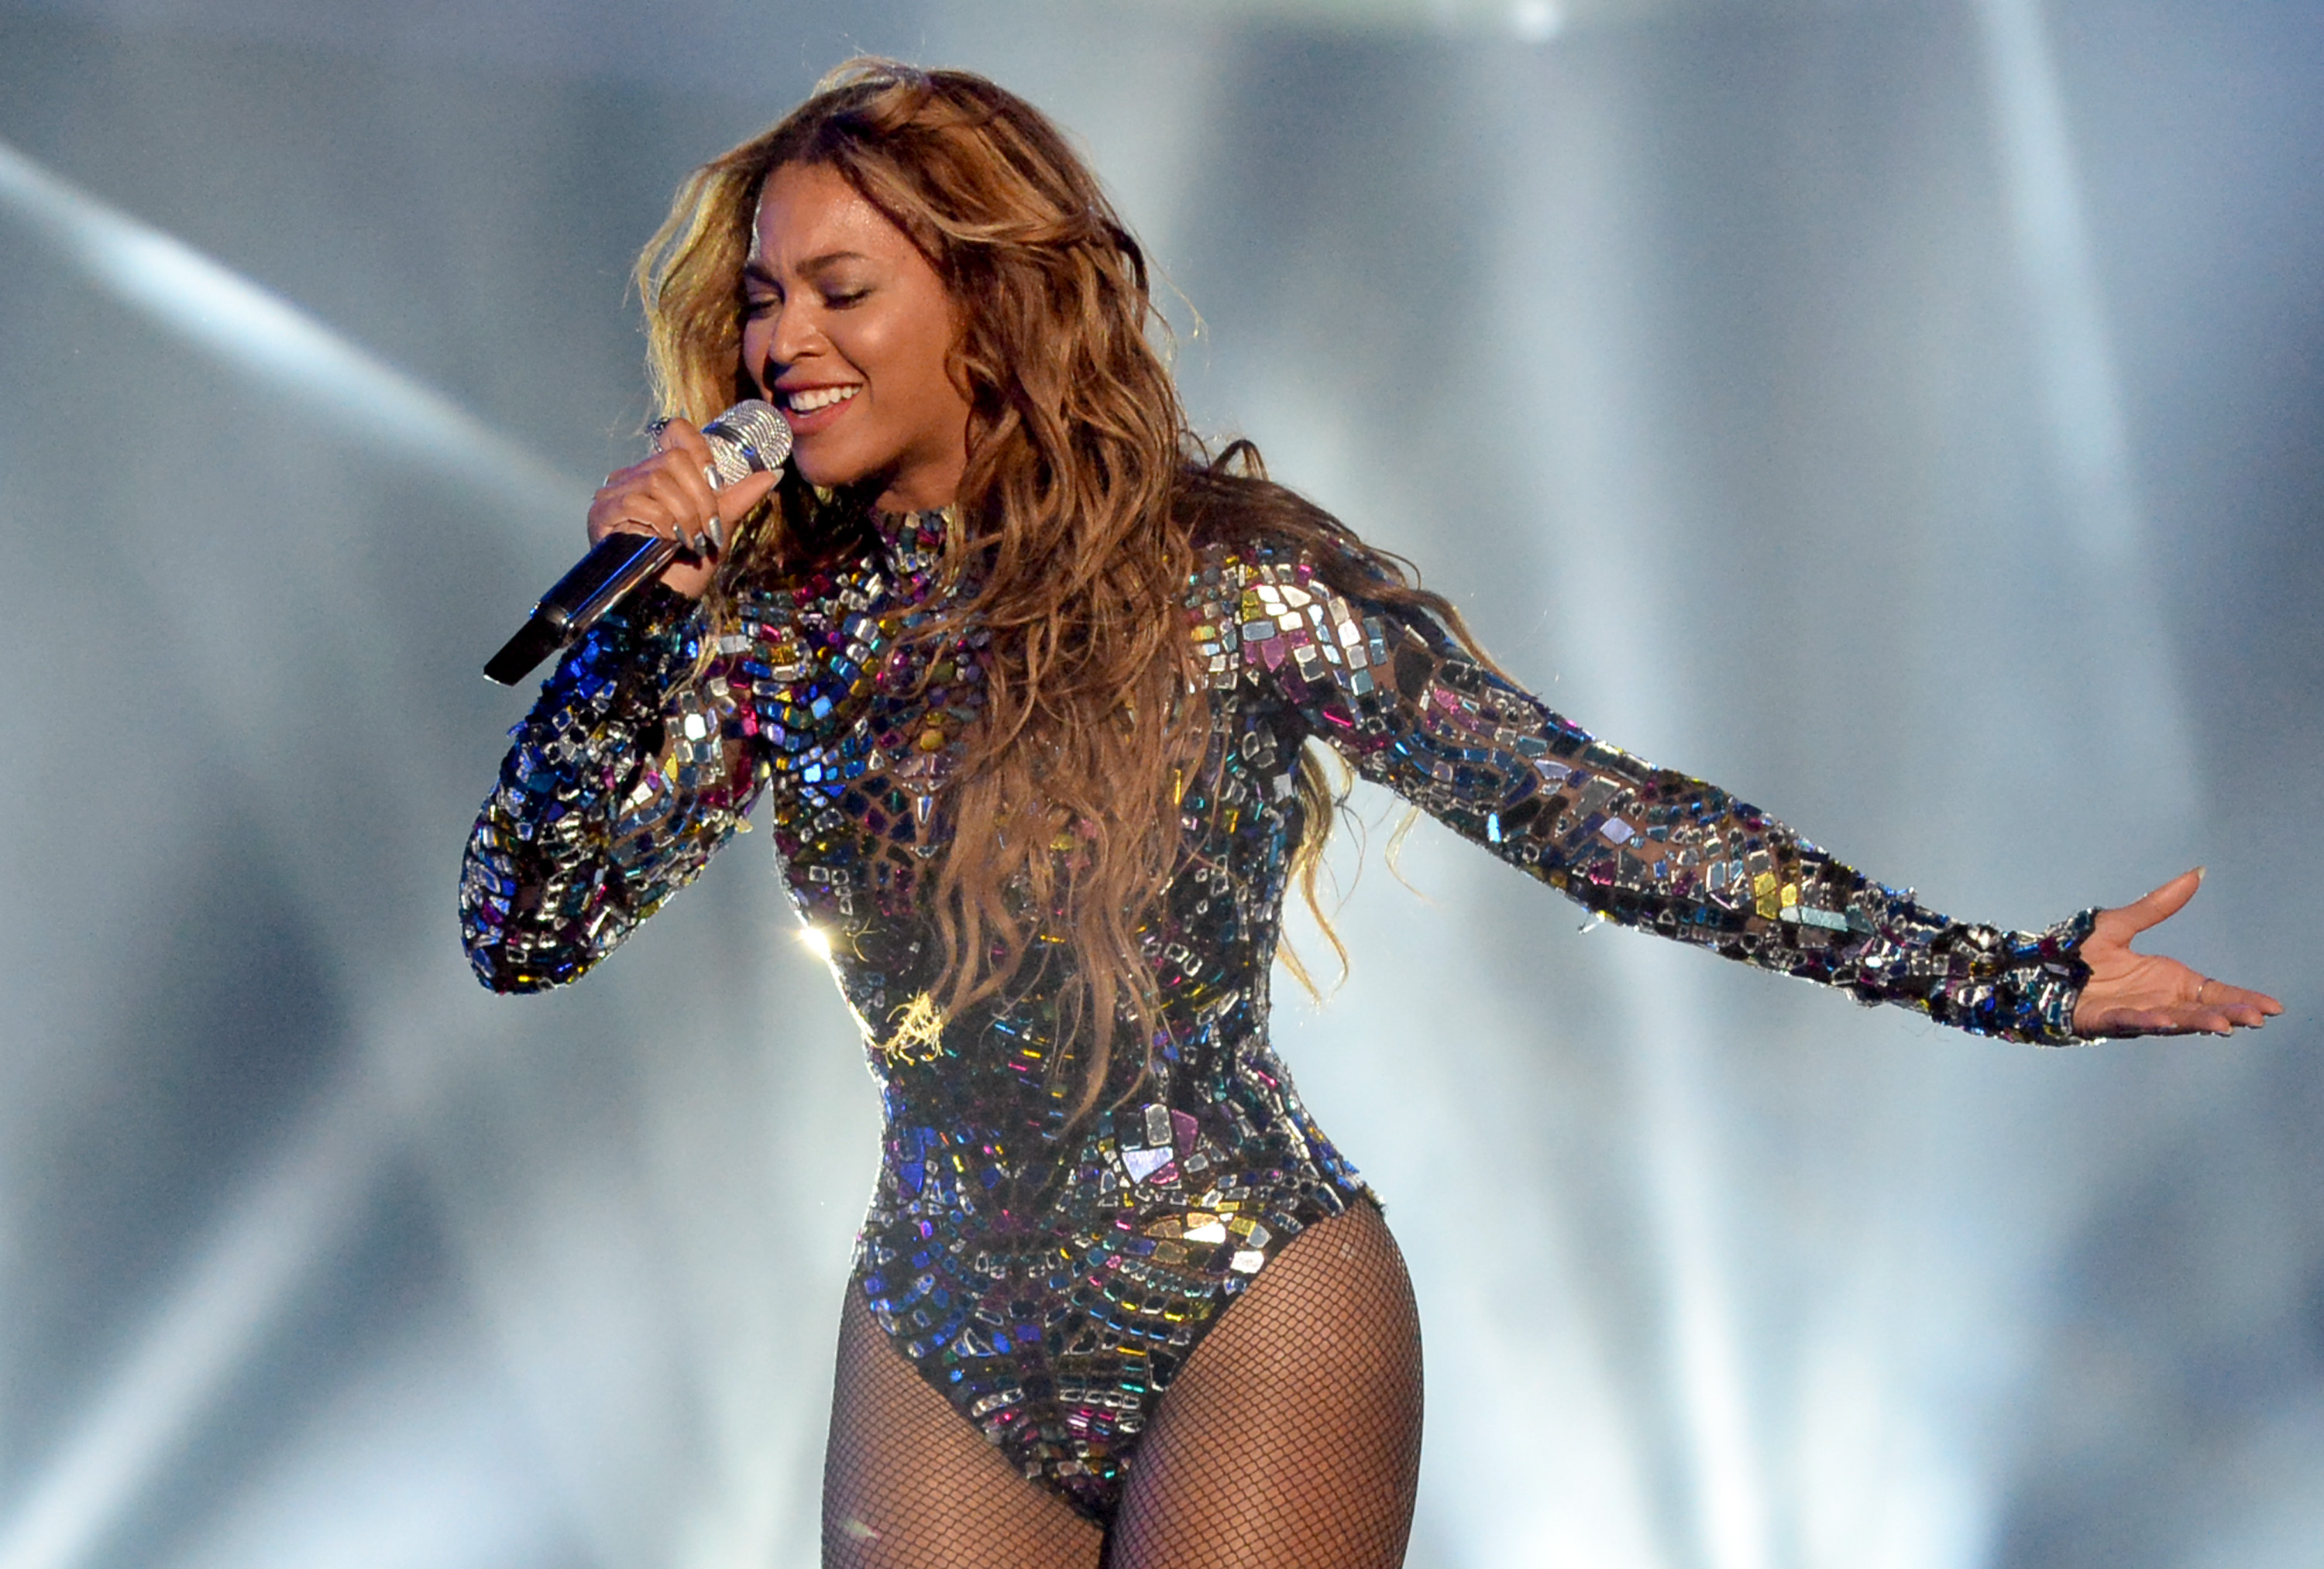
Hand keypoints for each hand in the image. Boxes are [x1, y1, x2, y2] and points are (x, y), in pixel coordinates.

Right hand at [585, 417, 780, 598]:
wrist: (664, 603)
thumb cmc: (687, 568)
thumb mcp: (719, 527)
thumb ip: (740, 497)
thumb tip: (772, 473)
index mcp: (662, 473)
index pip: (677, 432)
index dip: (701, 451)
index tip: (717, 483)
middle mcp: (636, 476)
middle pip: (674, 459)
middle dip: (701, 496)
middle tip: (708, 529)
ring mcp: (616, 493)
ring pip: (658, 480)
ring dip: (685, 514)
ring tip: (691, 540)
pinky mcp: (602, 512)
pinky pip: (636, 502)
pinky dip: (661, 521)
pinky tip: (668, 540)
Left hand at [2071, 868, 2283, 1037]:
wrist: (2036, 966)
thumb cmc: (2079, 951)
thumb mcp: (2122, 923)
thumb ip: (2158, 905)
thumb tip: (2195, 873)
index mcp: (2167, 979)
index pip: (2214, 992)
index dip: (2242, 999)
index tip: (2271, 1009)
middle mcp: (2156, 999)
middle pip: (2201, 1009)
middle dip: (2228, 1014)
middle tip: (2255, 1018)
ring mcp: (2132, 1012)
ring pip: (2172, 1020)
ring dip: (2196, 1022)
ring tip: (2222, 1024)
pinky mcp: (2103, 1020)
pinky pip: (2129, 1021)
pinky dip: (2147, 1021)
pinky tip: (2166, 1020)